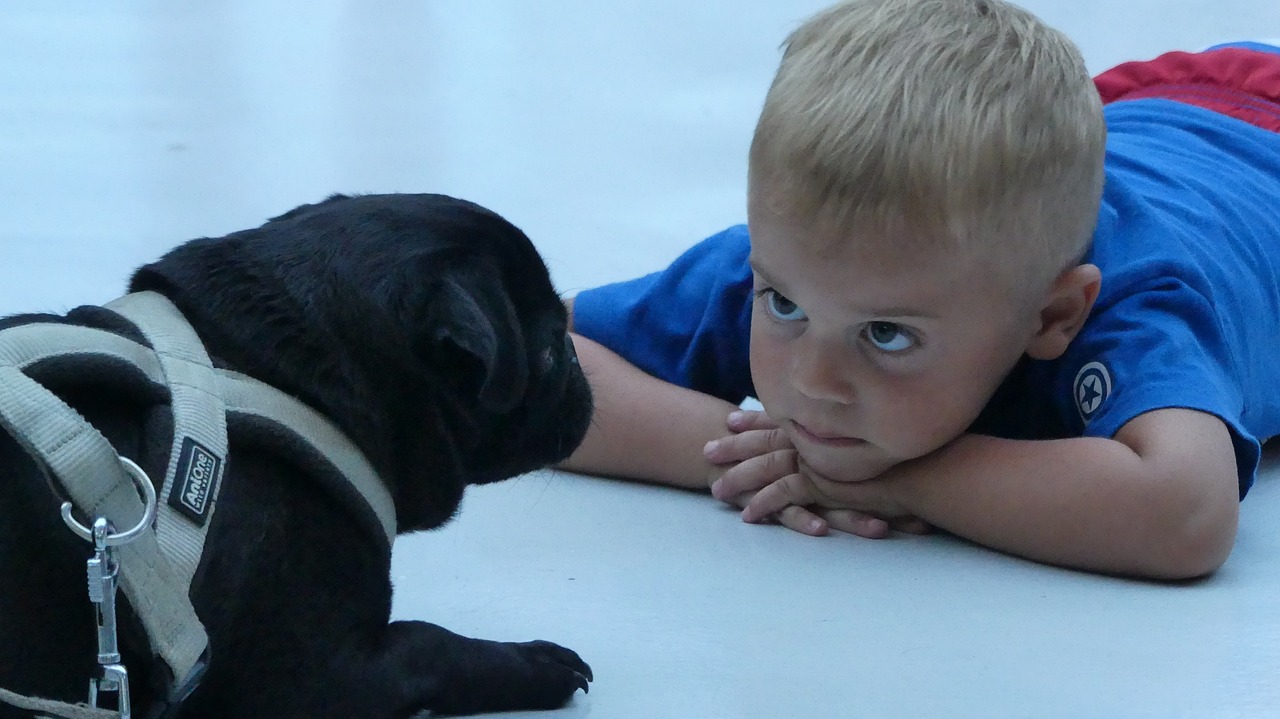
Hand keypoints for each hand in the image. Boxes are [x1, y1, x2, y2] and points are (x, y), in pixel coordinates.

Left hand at [704, 410, 928, 537]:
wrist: (927, 467)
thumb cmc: (912, 457)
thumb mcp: (877, 441)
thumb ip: (858, 439)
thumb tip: (852, 439)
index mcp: (828, 426)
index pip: (784, 419)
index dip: (757, 419)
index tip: (734, 419)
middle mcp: (819, 439)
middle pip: (767, 439)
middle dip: (735, 445)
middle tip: (709, 449)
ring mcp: (818, 460)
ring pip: (767, 467)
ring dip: (740, 479)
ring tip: (716, 490)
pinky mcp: (822, 484)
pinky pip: (785, 494)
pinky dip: (765, 505)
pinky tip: (748, 516)